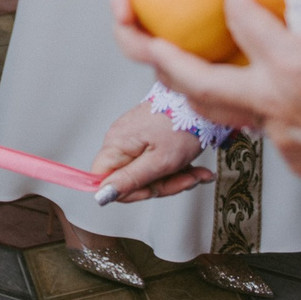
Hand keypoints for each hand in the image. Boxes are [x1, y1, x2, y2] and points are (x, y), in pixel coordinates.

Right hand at [87, 101, 213, 203]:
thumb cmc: (181, 126)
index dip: (128, 192)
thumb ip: (130, 181)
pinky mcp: (147, 137)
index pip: (104, 181)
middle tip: (184, 180)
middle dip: (162, 185)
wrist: (199, 103)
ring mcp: (134, 138)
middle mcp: (120, 140)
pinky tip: (193, 167)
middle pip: (131, 179)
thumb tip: (101, 195)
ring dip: (175, 177)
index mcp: (116, 145)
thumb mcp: (159, 162)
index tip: (152, 189)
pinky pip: (156, 161)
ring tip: (195, 173)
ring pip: (148, 173)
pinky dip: (176, 167)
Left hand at [113, 0, 300, 203]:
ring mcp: (276, 133)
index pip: (238, 17)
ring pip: (211, 108)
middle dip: (152, 49)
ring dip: (183, 81)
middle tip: (132, 24)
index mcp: (294, 62)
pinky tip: (236, 83)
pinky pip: (250, 124)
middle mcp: (275, 100)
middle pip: (193, 77)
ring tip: (162, 56)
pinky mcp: (287, 156)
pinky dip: (237, 102)